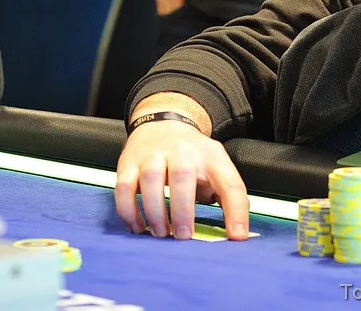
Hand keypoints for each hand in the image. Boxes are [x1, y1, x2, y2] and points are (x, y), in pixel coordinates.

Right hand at [114, 122, 248, 241]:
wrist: (162, 124)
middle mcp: (182, 151)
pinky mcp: (129, 163)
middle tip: (184, 235)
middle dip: (182, 210)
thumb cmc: (192, 156)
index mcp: (210, 156)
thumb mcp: (216, 167)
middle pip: (182, 175)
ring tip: (161, 233)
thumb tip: (237, 232)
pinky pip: (124, 187)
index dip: (236, 211)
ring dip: (155, 211)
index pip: (229, 182)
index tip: (237, 236)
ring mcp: (152, 155)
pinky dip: (129, 211)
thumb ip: (227, 195)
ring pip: (150, 179)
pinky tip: (138, 226)